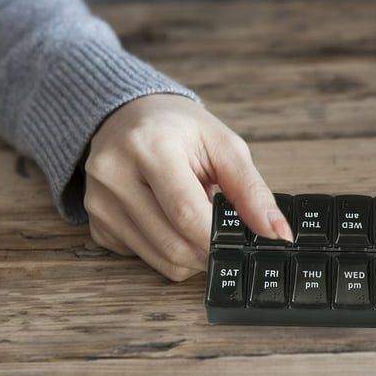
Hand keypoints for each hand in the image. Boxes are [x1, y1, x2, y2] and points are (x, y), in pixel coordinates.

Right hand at [84, 94, 292, 280]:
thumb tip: (278, 233)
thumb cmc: (179, 129)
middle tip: (223, 237)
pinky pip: (142, 258)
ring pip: (158, 259)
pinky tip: (169, 223)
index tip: (242, 243)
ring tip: (197, 223)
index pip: (187, 213)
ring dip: (190, 255)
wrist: (128, 116)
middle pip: (172, 244)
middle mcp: (114, 174)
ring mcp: (99, 202)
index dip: (219, 238)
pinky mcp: (97, 223)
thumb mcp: (223, 146)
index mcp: (149, 146)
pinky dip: (166, 251)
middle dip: (207, 251)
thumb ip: (252, 191)